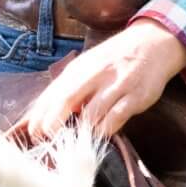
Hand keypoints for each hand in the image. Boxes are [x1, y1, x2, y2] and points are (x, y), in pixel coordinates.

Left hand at [11, 21, 185, 145]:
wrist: (153, 43)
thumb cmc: (114, 59)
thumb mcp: (87, 67)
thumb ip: (68, 88)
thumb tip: (42, 115)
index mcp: (79, 68)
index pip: (52, 94)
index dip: (39, 116)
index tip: (33, 133)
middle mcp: (95, 75)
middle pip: (65, 101)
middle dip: (52, 124)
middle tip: (47, 141)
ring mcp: (116, 85)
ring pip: (91, 115)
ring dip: (80, 132)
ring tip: (75, 142)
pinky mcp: (135, 97)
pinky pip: (114, 119)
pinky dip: (104, 131)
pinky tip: (100, 136)